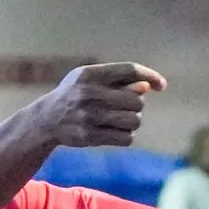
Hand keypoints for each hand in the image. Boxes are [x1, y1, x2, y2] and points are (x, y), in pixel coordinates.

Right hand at [33, 62, 166, 148]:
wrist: (46, 120)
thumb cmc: (75, 95)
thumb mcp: (92, 81)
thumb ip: (119, 82)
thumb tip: (147, 88)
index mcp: (90, 74)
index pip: (130, 70)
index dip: (150, 76)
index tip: (161, 86)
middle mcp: (89, 93)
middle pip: (136, 100)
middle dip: (137, 105)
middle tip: (127, 108)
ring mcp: (88, 116)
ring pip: (134, 121)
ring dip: (133, 122)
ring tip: (122, 120)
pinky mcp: (89, 137)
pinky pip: (126, 138)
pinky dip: (126, 136)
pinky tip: (117, 132)